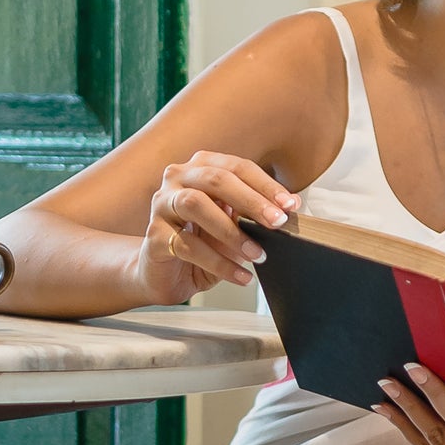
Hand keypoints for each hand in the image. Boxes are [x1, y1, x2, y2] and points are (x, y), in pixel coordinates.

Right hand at [135, 150, 299, 304]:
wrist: (164, 274)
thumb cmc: (201, 244)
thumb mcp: (233, 227)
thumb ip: (253, 214)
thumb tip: (289, 207)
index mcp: (200, 169)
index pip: (237, 167)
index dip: (265, 185)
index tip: (290, 205)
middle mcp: (177, 180)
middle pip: (216, 179)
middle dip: (252, 201)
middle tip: (277, 224)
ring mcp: (162, 205)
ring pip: (196, 205)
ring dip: (232, 231)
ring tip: (257, 254)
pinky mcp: (155, 236)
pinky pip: (188, 246)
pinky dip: (219, 263)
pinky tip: (241, 276)